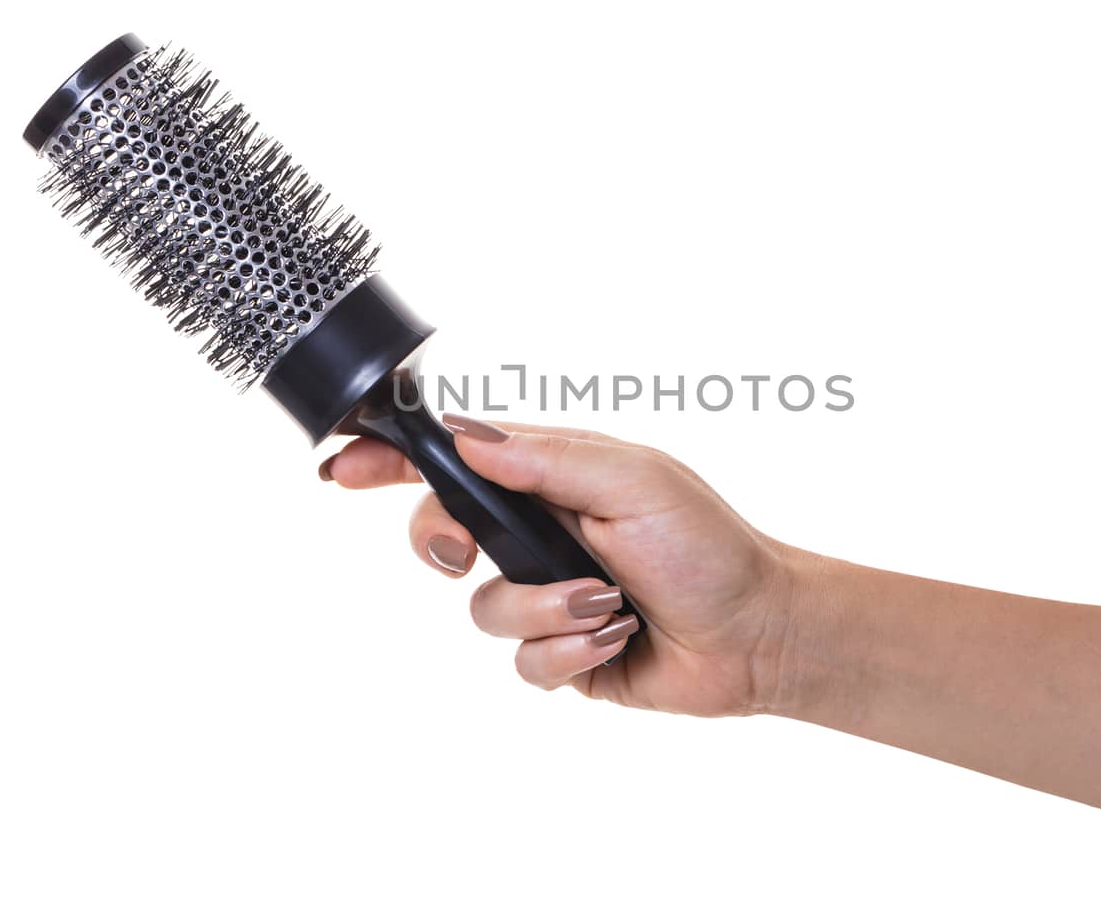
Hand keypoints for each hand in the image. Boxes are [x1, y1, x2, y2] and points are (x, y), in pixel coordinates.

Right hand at [319, 414, 794, 715]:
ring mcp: (546, 594)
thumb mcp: (633, 480)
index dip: (392, 461)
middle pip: (443, 532)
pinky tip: (617, 638)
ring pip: (481, 609)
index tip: (342, 467)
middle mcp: (540, 532)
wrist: (758, 634)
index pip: (456, 461)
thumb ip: (546, 459)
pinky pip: (522, 662)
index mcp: (552, 477)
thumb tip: (465, 438)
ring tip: (605, 604)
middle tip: (463, 555)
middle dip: (442, 544)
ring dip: (542, 607)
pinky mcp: (560, 652)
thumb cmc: (708, 546)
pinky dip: (568, 650)